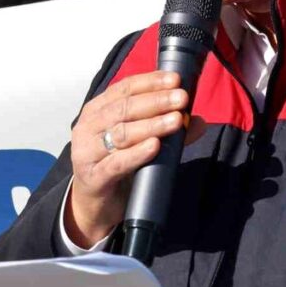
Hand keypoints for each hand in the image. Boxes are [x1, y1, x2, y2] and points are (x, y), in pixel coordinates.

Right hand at [66, 70, 187, 247]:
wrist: (95, 206)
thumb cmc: (116, 165)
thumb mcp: (139, 142)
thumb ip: (166, 130)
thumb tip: (198, 121)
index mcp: (97, 110)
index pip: (124, 88)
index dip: (151, 82)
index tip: (175, 80)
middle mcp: (88, 127)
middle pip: (124, 108)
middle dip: (156, 101)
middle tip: (181, 98)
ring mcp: (87, 152)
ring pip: (121, 133)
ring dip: (151, 125)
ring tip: (175, 121)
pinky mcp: (93, 177)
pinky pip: (117, 163)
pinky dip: (137, 154)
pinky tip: (154, 146)